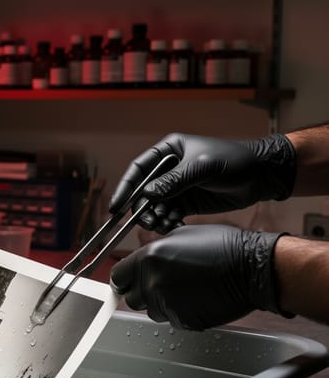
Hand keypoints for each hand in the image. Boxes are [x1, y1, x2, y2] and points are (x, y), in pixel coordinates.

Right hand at [109, 133, 295, 232]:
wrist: (261, 176)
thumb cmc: (233, 161)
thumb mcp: (203, 167)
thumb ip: (174, 181)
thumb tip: (147, 194)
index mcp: (168, 150)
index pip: (138, 169)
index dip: (125, 187)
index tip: (116, 207)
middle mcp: (168, 169)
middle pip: (143, 190)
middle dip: (141, 207)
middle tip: (144, 221)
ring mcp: (177, 187)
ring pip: (154, 205)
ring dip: (154, 217)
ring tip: (161, 225)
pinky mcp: (186, 202)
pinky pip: (168, 214)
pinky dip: (167, 222)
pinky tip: (173, 226)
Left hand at [110, 225, 286, 330]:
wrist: (252, 268)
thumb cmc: (222, 247)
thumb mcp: (179, 236)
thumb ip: (154, 252)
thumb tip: (142, 262)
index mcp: (148, 258)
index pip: (118, 276)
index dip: (124, 279)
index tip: (128, 281)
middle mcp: (153, 282)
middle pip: (131, 298)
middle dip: (141, 293)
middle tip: (160, 285)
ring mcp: (168, 303)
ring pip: (151, 311)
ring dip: (161, 304)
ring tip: (183, 290)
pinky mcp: (184, 320)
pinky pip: (172, 320)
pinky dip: (179, 313)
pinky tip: (195, 299)